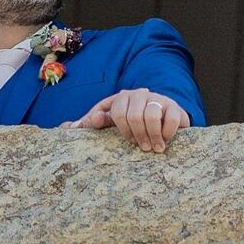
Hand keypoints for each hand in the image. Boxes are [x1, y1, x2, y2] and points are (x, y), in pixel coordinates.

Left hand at [63, 88, 190, 151]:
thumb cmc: (130, 122)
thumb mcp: (111, 122)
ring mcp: (157, 99)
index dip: (121, 130)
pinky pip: (171, 118)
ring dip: (153, 135)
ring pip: (151, 115)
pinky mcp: (174, 106)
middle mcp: (138, 95)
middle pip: (134, 115)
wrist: (161, 115)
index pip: (115, 112)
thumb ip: (92, 123)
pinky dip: (168, 132)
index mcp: (121, 98)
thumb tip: (69, 126)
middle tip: (143, 148)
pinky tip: (166, 139)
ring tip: (155, 148)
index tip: (128, 141)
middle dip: (138, 135)